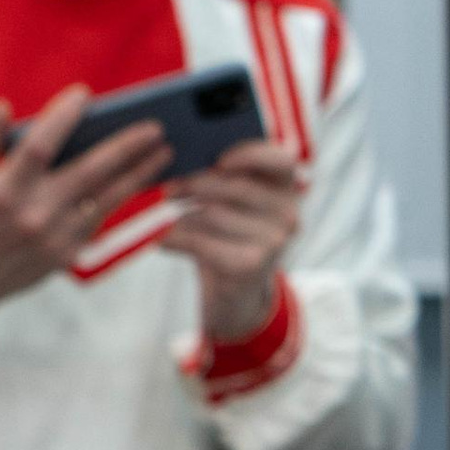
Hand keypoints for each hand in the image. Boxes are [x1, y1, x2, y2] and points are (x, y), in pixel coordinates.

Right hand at [0, 89, 168, 332]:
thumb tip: (4, 106)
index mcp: (3, 191)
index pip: (39, 146)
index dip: (62, 117)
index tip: (84, 94)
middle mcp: (33, 214)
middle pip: (90, 171)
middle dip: (126, 146)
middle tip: (155, 126)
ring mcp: (54, 237)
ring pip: (107, 198)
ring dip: (139, 173)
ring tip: (164, 151)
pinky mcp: (66, 255)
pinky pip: (101, 219)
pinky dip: (121, 197)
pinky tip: (139, 178)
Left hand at [169, 135, 301, 346]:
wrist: (236, 295)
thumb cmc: (229, 238)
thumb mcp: (234, 205)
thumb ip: (225, 178)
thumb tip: (184, 153)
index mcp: (287, 189)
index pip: (280, 160)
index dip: (249, 154)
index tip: (218, 159)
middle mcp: (288, 213)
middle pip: (236, 187)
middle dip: (196, 184)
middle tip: (168, 188)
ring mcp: (274, 240)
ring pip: (215, 214)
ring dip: (183, 214)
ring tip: (168, 215)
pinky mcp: (252, 265)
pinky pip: (203, 243)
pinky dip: (177, 239)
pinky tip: (162, 241)